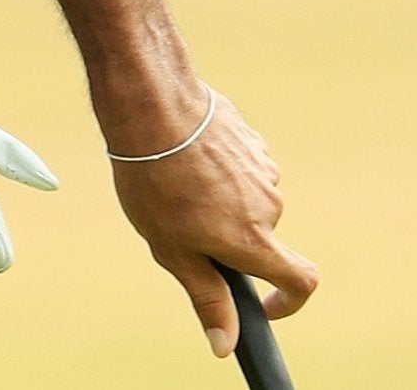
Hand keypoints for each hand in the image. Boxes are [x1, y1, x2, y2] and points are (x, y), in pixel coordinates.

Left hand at [107, 89, 317, 357]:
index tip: (267, 304)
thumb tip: (225, 345)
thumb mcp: (172, 249)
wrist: (152, 107)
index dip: (288, 300)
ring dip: (219, 199)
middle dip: (227, 236)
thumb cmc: (156, 181)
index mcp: (254, 240)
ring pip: (245, 199)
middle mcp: (270, 206)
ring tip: (174, 180)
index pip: (300, 281)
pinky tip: (183, 154)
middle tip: (179, 220)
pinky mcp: (252, 140)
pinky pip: (239, 166)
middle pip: (259, 236)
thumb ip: (205, 296)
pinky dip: (218, 169)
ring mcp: (264, 169)